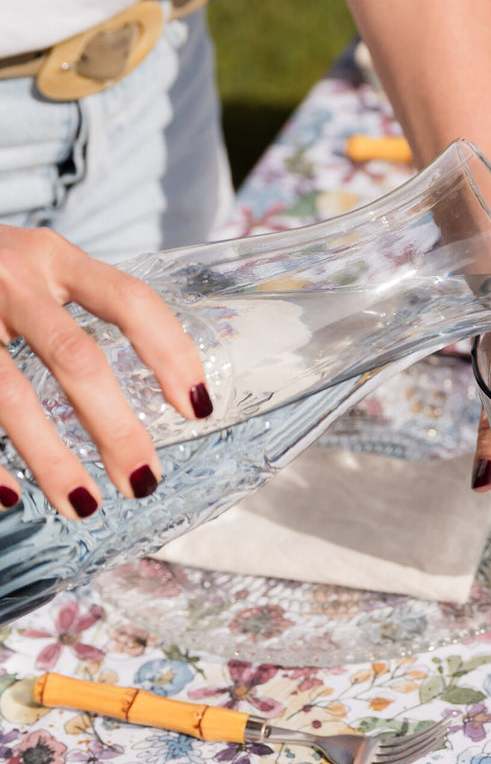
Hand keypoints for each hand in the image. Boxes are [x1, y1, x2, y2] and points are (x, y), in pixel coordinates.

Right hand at [0, 228, 211, 517]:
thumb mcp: (32, 265)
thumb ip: (75, 305)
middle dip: (114, 427)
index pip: (130, 300)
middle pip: (74, 358)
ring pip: (10, 394)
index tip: (198, 406)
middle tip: (144, 479)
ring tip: (84, 506)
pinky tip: (9, 495)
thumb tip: (152, 385)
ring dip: (50, 458)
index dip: (171, 352)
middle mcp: (10, 277)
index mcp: (52, 257)